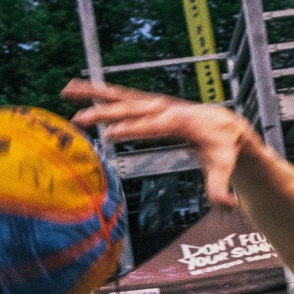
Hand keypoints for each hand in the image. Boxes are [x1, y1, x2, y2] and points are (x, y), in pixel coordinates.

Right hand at [64, 81, 248, 205]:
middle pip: (131, 109)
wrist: (225, 123)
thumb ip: (220, 189)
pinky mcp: (148, 102)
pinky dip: (97, 91)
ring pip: (120, 96)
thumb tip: (228, 205)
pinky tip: (74, 88)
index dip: (133, 130)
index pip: (153, 126)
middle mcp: (165, 108)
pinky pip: (120, 95)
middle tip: (79, 120)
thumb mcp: (223, 168)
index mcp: (180, 123)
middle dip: (105, 114)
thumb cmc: (223, 148)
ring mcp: (155, 102)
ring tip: (66, 90)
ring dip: (93, 92)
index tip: (110, 135)